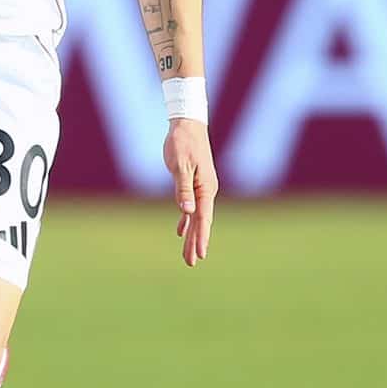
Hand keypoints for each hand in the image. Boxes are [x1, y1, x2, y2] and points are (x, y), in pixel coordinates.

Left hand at [164, 118, 217, 267]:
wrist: (187, 124)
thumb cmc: (182, 143)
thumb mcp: (180, 166)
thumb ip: (183, 189)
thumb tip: (187, 212)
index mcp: (205, 188)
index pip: (202, 218)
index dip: (200, 238)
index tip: (198, 254)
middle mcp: (205, 191)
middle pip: (200, 222)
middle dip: (195, 243)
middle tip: (191, 263)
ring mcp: (199, 188)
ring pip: (195, 217)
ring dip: (190, 235)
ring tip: (189, 254)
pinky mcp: (192, 183)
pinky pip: (189, 207)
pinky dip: (185, 220)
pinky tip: (180, 231)